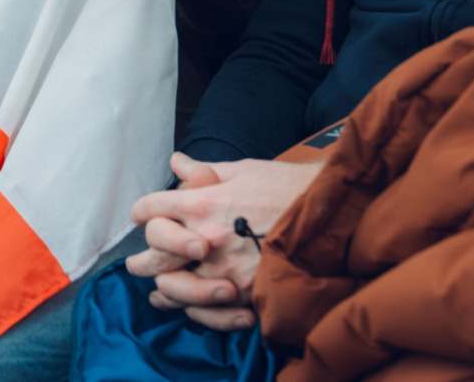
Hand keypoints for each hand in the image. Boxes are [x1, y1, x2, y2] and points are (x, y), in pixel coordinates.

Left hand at [124, 153, 322, 330]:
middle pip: (153, 253)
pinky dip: (192, 309)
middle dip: (142, 258)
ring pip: (172, 287)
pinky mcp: (247, 294)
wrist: (335, 215)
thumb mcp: (244, 170)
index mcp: (203, 203)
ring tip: (160, 287)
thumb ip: (205, 171)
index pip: (150, 209)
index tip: (142, 215)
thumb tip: (177, 163)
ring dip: (164, 287)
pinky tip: (187, 305)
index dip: (142, 212)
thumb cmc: (290, 188)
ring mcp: (225, 269)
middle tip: (138, 262)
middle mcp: (207, 238)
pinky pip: (204, 311)